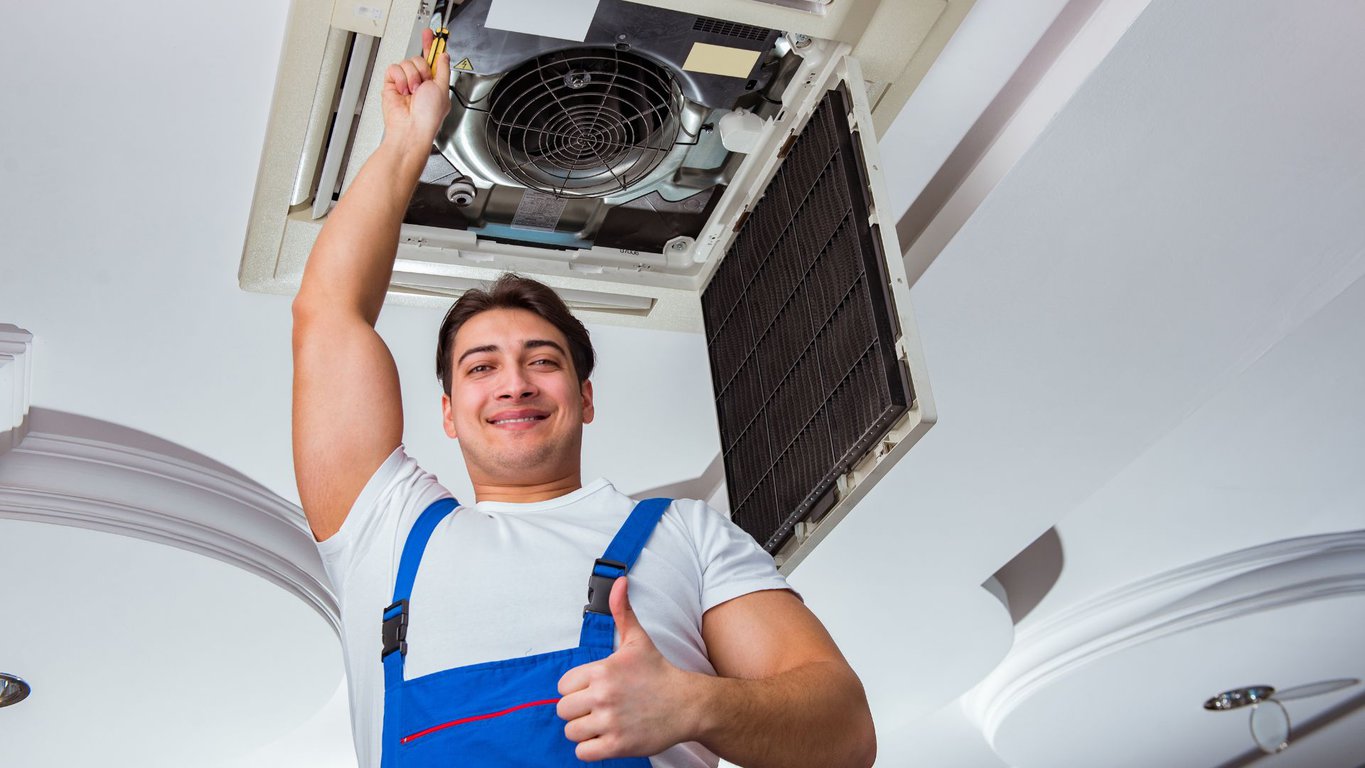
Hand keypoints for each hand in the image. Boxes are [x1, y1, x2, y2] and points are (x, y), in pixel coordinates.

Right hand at [380, 28, 450, 150]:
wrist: (411, 129)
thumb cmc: (429, 116)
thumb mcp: (442, 89)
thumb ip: (443, 69)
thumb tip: (443, 55)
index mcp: (434, 84)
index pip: (432, 59)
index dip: (432, 46)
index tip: (432, 34)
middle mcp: (420, 82)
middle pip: (419, 58)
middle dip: (422, 70)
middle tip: (423, 84)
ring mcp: (405, 82)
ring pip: (407, 62)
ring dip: (412, 76)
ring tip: (413, 92)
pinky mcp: (392, 84)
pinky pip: (394, 68)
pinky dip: (400, 78)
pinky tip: (403, 90)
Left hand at [557, 577, 698, 760]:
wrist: (687, 704)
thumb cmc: (658, 672)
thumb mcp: (638, 640)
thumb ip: (622, 611)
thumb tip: (619, 581)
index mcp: (602, 670)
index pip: (563, 686)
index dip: (575, 689)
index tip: (593, 690)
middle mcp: (603, 696)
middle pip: (563, 710)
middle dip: (577, 711)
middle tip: (597, 708)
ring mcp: (610, 722)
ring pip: (571, 732)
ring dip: (583, 730)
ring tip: (602, 723)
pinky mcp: (617, 745)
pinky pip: (583, 752)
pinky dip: (591, 748)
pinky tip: (605, 738)